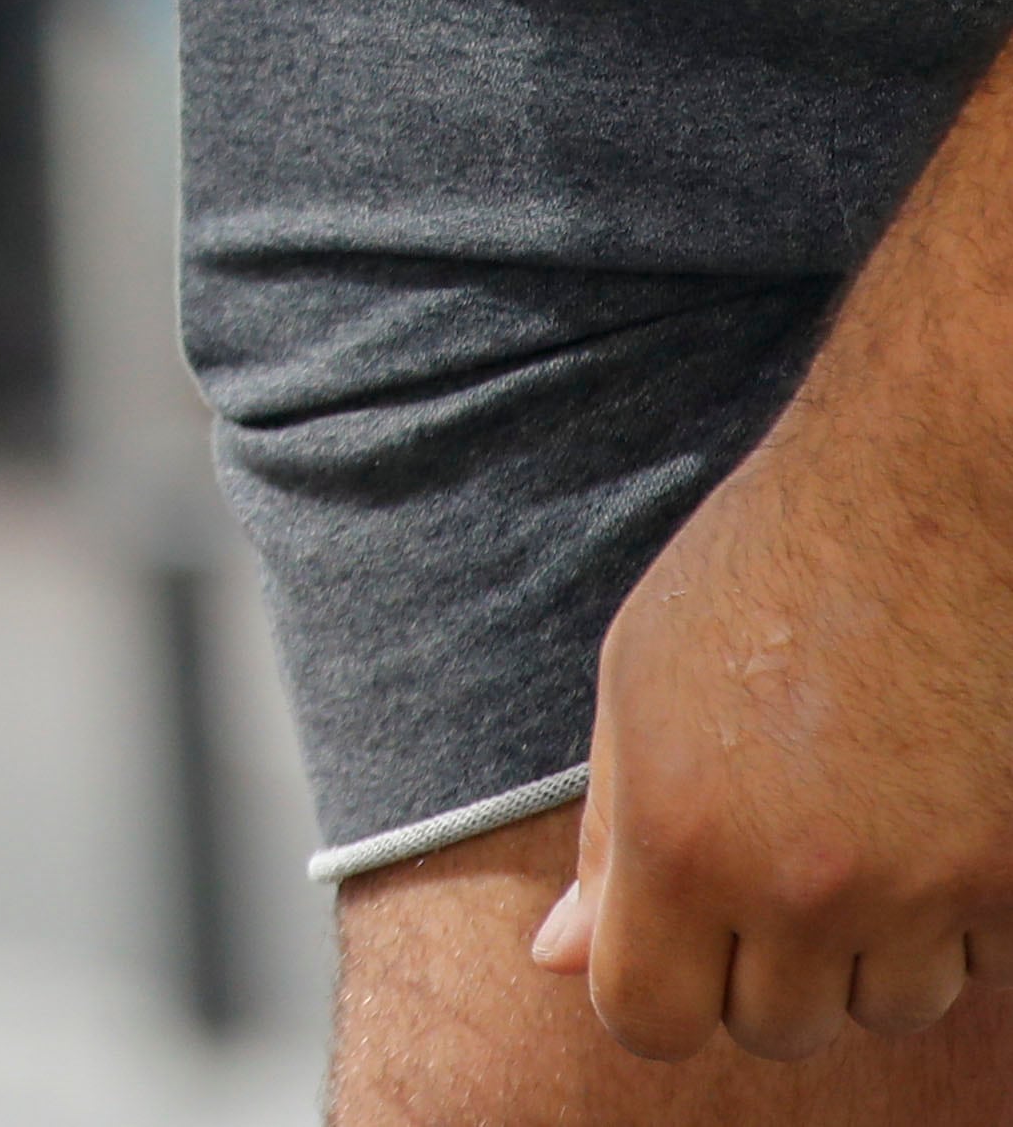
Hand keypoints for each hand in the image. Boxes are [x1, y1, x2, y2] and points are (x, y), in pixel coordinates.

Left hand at [535, 378, 1012, 1058]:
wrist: (928, 499)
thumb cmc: (766, 576)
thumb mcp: (638, 690)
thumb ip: (605, 840)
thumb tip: (558, 957)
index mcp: (681, 840)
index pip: (648, 1019)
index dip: (656, 986)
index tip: (675, 940)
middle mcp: (800, 885)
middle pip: (772, 1028)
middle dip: (766, 967)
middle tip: (775, 860)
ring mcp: (921, 889)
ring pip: (887, 1009)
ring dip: (871, 952)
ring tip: (858, 829)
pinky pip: (979, 966)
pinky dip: (958, 922)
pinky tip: (933, 818)